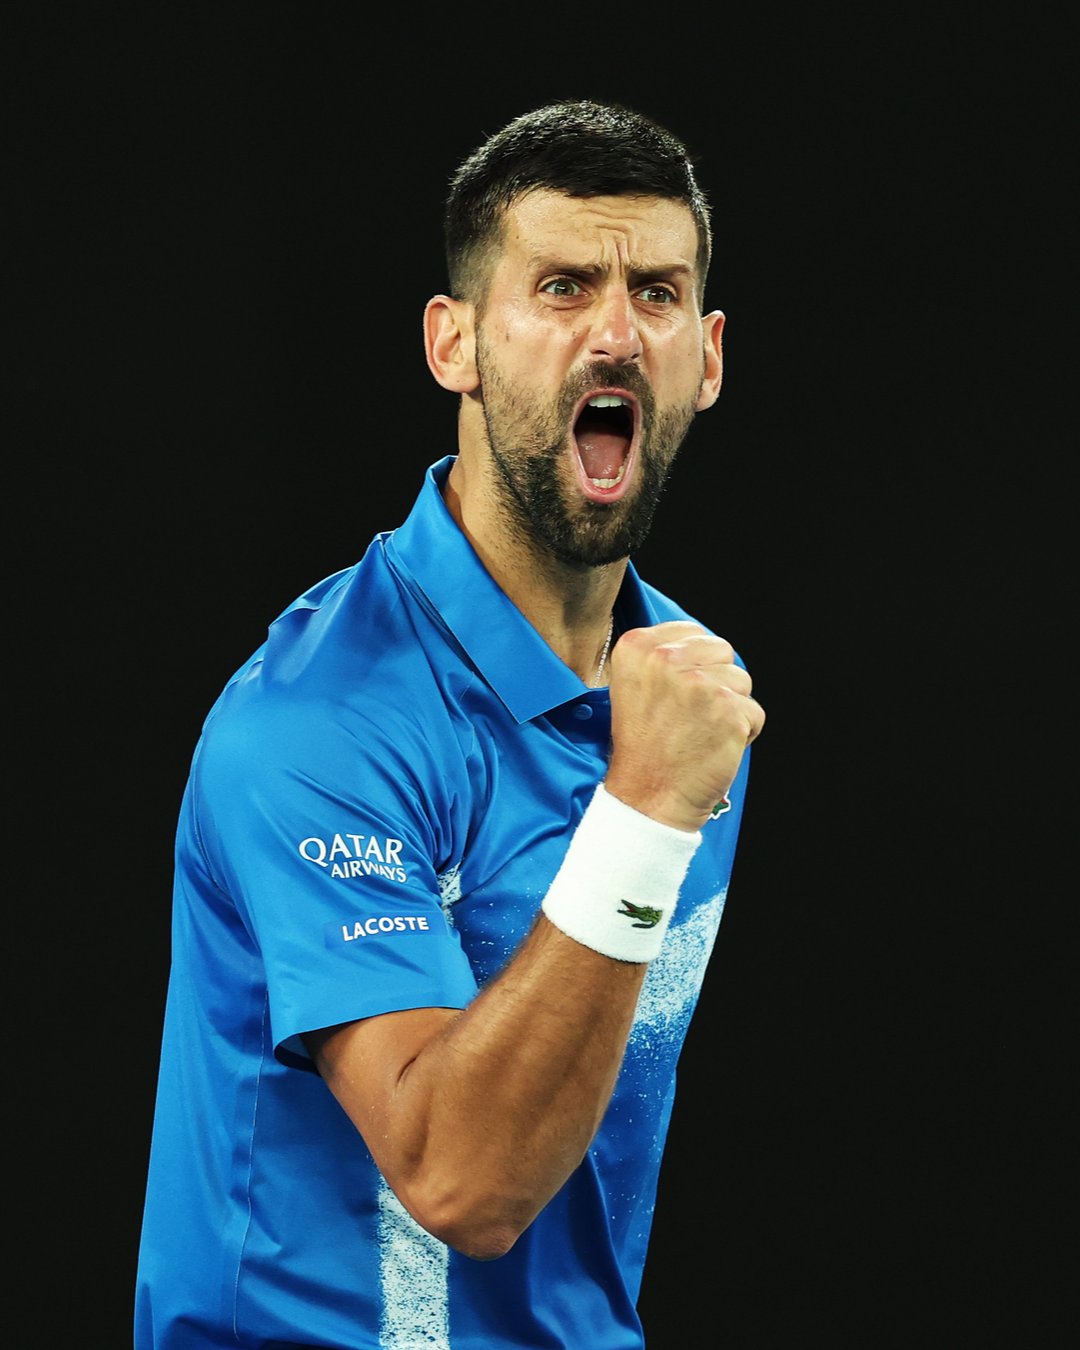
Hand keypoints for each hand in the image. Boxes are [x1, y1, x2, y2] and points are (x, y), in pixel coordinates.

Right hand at [604, 622, 764, 831]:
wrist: (647, 797)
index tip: (676, 694)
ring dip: (730, 707)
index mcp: (638, 647)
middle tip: (689, 715)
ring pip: (741, 680)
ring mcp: (700, 685)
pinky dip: (743, 732)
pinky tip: (714, 746)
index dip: (693, 665)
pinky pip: (754, 712)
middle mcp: (666, 660)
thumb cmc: (643, 746)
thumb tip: (702, 642)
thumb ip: (662, 655)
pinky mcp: (729, 711)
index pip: (693, 633)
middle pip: (721, 651)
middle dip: (715, 681)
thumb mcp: (632, 685)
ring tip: (700, 732)